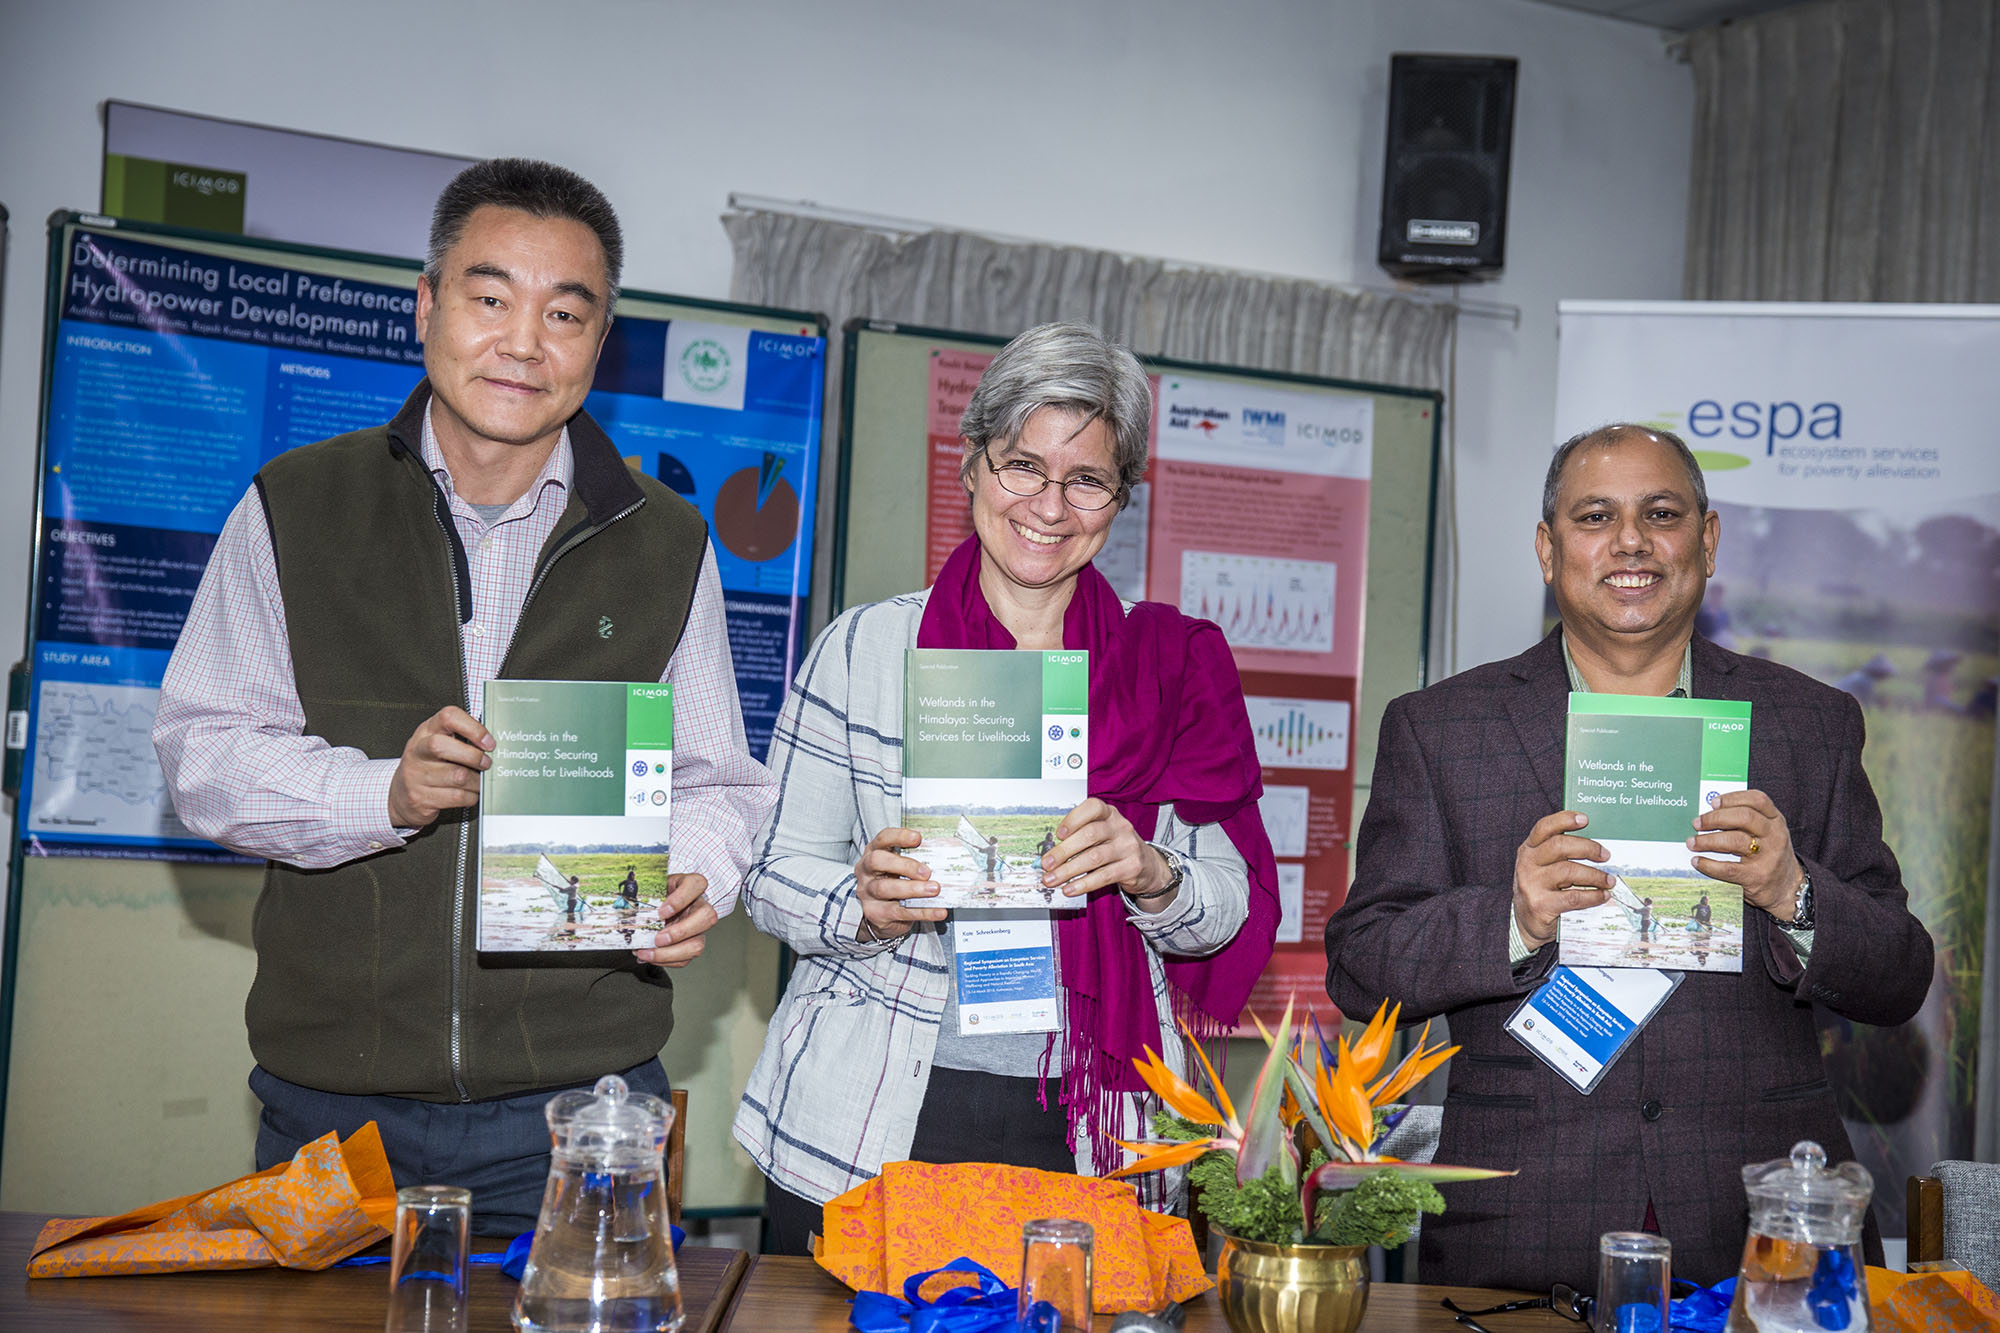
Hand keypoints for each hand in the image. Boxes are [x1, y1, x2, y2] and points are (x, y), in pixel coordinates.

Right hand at [387, 707, 491, 827]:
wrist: (401, 796)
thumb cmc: (427, 766)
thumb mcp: (438, 743)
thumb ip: (461, 738)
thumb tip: (492, 743)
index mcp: (426, 732)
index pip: (448, 717)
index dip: (472, 728)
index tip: (488, 741)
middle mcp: (417, 751)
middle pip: (443, 746)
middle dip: (474, 756)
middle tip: (486, 763)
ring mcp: (416, 776)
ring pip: (457, 776)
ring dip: (477, 781)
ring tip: (480, 780)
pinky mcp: (421, 798)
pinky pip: (456, 797)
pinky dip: (471, 796)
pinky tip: (470, 793)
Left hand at [635, 873, 717, 965]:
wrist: (663, 901)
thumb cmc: (660, 892)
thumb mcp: (654, 885)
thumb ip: (646, 892)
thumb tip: (626, 905)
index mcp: (692, 885)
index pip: (696, 885)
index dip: (680, 900)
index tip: (661, 911)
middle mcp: (700, 905)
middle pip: (707, 917)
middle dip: (680, 932)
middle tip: (658, 939)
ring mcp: (698, 927)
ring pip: (697, 944)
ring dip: (670, 954)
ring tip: (647, 953)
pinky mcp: (691, 943)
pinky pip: (685, 958)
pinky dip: (665, 961)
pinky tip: (650, 957)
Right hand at [854, 828, 943, 941]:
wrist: (879, 914)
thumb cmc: (893, 882)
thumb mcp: (899, 867)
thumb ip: (915, 859)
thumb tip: (944, 855)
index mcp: (873, 853)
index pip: (882, 839)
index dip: (899, 836)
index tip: (918, 838)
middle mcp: (866, 871)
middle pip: (877, 861)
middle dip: (904, 865)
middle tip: (926, 872)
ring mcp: (867, 893)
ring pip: (885, 888)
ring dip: (913, 888)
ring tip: (934, 889)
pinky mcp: (875, 913)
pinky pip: (899, 912)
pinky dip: (922, 912)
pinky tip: (938, 911)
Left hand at [1043, 798, 1170, 901]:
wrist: (1148, 865)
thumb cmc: (1116, 847)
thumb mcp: (1103, 834)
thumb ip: (1080, 837)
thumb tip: (1051, 853)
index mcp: (1110, 814)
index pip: (1093, 807)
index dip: (1074, 819)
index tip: (1058, 834)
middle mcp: (1120, 827)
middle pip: (1089, 835)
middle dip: (1063, 851)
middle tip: (1046, 864)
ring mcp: (1128, 847)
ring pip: (1094, 857)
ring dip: (1068, 870)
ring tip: (1052, 879)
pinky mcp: (1132, 867)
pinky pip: (1104, 876)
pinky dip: (1083, 884)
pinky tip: (1070, 888)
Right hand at [1512, 811, 1612, 948]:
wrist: (1526, 921)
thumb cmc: (1541, 888)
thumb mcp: (1542, 866)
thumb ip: (1559, 853)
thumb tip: (1596, 843)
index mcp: (1529, 849)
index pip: (1544, 828)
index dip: (1564, 820)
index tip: (1585, 819)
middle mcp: (1527, 864)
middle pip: (1559, 846)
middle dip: (1588, 848)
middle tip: (1605, 855)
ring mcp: (1532, 884)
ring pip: (1569, 871)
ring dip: (1595, 875)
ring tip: (1609, 880)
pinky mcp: (1540, 904)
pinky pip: (1573, 897)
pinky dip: (1593, 896)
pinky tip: (1602, 896)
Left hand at [1689, 790, 1801, 917]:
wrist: (1788, 889)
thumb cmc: (1769, 855)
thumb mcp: (1766, 834)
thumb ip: (1746, 822)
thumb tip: (1707, 816)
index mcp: (1776, 820)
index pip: (1757, 800)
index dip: (1733, 798)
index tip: (1713, 802)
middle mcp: (1775, 835)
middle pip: (1744, 817)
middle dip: (1715, 818)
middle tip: (1696, 823)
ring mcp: (1769, 857)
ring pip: (1735, 841)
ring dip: (1708, 840)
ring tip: (1692, 842)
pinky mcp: (1758, 877)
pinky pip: (1728, 868)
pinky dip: (1709, 865)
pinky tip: (1697, 862)